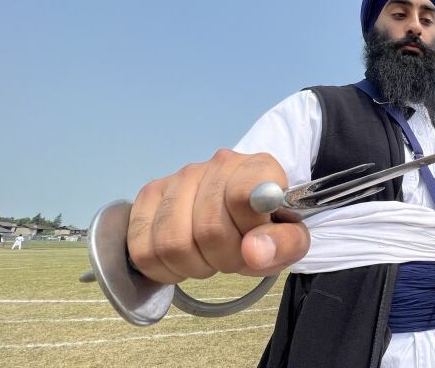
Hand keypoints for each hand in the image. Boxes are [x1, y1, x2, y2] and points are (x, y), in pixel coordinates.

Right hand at [126, 150, 310, 283]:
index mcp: (259, 168)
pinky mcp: (149, 195)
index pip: (244, 194)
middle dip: (225, 259)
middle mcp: (217, 165)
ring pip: (171, 242)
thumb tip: (253, 252)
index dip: (249, 230)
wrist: (242, 212)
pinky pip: (142, 249)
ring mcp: (180, 178)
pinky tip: (184, 260)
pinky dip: (163, 268)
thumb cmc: (268, 226)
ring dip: (194, 265)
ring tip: (210, 257)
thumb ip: (283, 244)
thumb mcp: (292, 239)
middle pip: (208, 230)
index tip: (256, 238)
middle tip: (235, 256)